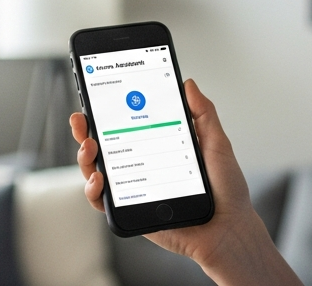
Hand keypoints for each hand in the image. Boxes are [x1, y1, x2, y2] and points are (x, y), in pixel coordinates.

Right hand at [69, 80, 301, 285]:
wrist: (229, 228)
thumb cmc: (226, 190)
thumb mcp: (216, 143)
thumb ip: (203, 114)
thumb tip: (187, 84)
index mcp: (158, 146)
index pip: (126, 125)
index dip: (108, 112)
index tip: (96, 98)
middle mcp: (142, 166)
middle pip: (104, 146)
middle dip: (86, 131)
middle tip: (82, 120)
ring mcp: (135, 188)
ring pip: (96, 171)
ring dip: (85, 157)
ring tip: (90, 147)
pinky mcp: (131, 210)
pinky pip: (103, 202)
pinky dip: (93, 190)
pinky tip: (99, 179)